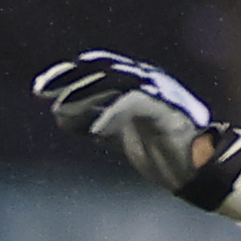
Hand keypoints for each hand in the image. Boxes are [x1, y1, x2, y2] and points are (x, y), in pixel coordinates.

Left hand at [34, 51, 240, 208]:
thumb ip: (94, 121)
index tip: (40, 88)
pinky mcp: (168, 109)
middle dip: (69, 79)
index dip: (68, 75)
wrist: (200, 171)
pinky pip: (135, 103)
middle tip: (41, 91)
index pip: (97, 69)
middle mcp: (148, 81)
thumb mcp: (119, 135)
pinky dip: (111, 114)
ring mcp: (160, 93)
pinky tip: (90, 131)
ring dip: (85, 94)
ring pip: (116, 82)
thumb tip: (59, 115)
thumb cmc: (164, 153)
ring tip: (59, 110)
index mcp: (137, 84)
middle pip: (103, 69)